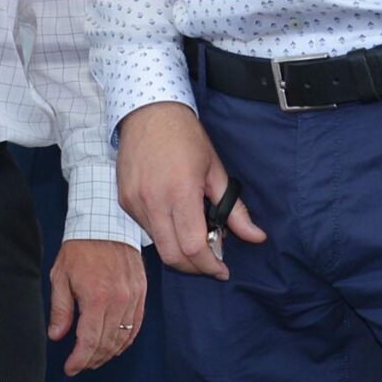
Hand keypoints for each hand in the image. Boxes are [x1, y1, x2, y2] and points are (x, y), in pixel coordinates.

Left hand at [52, 238, 146, 374]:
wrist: (105, 225)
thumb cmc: (79, 250)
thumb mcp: (60, 277)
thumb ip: (60, 310)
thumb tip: (57, 336)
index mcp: (96, 298)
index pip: (90, 341)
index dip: (79, 360)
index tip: (70, 368)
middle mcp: (119, 302)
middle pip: (108, 344)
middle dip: (92, 360)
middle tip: (80, 365)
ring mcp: (133, 299)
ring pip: (124, 339)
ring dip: (108, 354)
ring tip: (93, 358)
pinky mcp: (142, 295)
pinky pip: (136, 326)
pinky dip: (125, 341)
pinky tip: (114, 346)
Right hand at [116, 101, 263, 278]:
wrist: (148, 112)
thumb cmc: (185, 137)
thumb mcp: (217, 171)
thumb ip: (235, 210)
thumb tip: (257, 237)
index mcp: (180, 192)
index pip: (193, 246)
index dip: (210, 265)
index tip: (222, 270)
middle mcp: (153, 200)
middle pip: (172, 255)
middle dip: (194, 267)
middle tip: (210, 262)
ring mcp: (134, 201)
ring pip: (158, 244)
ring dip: (178, 249)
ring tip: (194, 234)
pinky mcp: (124, 199)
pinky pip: (145, 227)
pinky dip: (163, 232)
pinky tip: (174, 217)